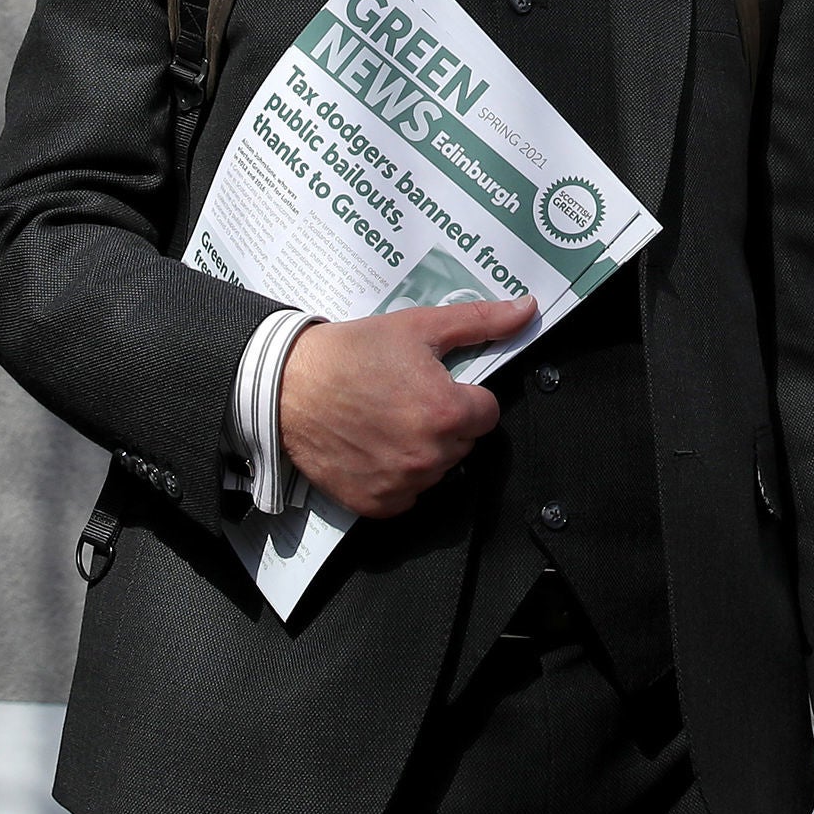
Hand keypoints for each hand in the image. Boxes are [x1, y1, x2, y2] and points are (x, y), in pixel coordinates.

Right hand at [277, 296, 534, 517]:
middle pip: (463, 442)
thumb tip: (528, 309)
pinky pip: (407, 495)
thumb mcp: (419, 326)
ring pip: (436, 469)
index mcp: (447, 413)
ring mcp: (402, 484)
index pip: (487, 413)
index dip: (464, 395)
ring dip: (422, 450)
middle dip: (444, 422)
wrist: (286, 385)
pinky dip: (396, 477)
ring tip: (386, 420)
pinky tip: (374, 446)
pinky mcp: (376, 504)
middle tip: (406, 398)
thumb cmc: (352, 353)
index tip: (436, 384)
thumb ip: (481, 321)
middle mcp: (429, 456)